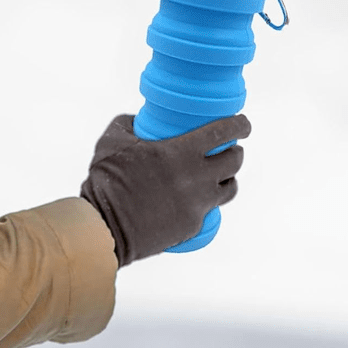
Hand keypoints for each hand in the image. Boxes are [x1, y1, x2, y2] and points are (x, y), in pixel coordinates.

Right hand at [80, 114, 250, 266]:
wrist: (104, 225)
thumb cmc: (107, 177)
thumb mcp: (114, 138)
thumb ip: (131, 123)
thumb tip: (140, 120)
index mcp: (182, 151)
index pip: (224, 132)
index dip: (240, 125)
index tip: (243, 123)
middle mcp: (198, 178)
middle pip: (234, 160)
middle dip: (235, 151)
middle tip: (228, 148)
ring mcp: (198, 205)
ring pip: (230, 188)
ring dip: (228, 178)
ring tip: (218, 174)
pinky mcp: (193, 226)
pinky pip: (210, 210)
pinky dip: (207, 201)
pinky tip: (198, 197)